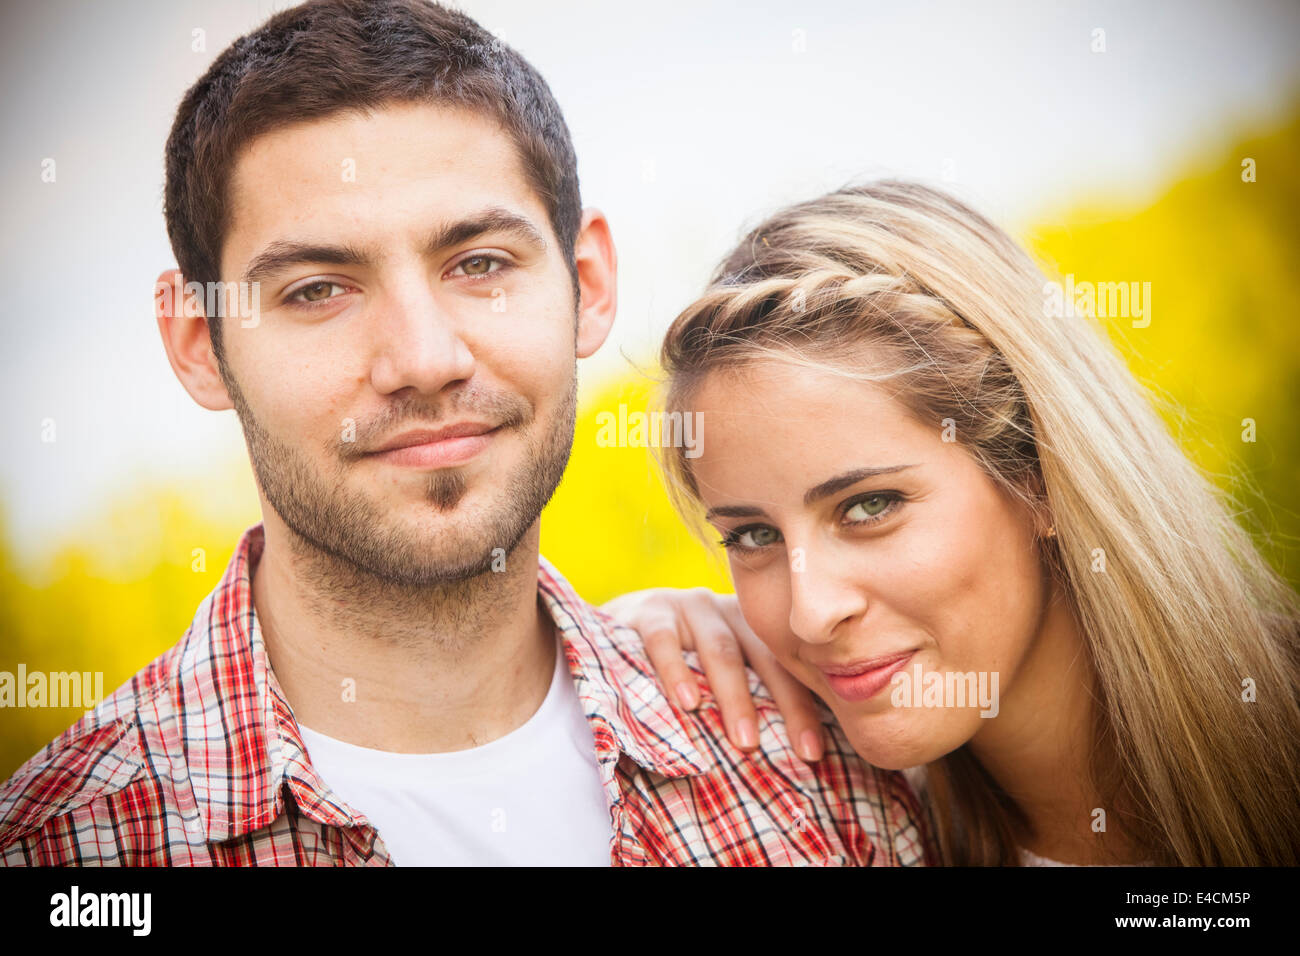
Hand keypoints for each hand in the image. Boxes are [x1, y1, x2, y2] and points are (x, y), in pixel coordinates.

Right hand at [600, 587, 824, 761]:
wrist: (613, 626)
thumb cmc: (675, 663)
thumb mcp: (713, 676)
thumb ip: (746, 697)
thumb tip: (793, 756)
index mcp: (751, 626)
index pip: (786, 667)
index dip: (803, 709)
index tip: (813, 754)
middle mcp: (726, 610)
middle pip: (764, 657)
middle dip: (782, 705)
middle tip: (795, 753)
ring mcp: (688, 606)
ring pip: (721, 650)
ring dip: (735, 697)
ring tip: (745, 740)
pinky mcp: (650, 611)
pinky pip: (664, 641)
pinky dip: (676, 672)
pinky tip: (686, 702)